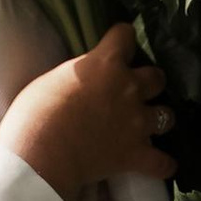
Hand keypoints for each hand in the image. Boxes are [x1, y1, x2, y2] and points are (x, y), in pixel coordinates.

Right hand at [0, 22, 172, 200]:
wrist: (39, 157)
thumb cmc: (33, 116)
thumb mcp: (50, 80)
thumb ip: (76, 76)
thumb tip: (81, 83)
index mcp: (105, 64)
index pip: (125, 35)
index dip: (121, 40)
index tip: (117, 47)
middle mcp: (128, 88)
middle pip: (157, 77)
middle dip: (148, 83)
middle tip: (132, 92)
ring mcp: (136, 122)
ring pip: (167, 115)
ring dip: (157, 120)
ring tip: (145, 126)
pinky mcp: (135, 154)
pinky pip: (163, 163)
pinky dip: (161, 165)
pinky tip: (157, 164)